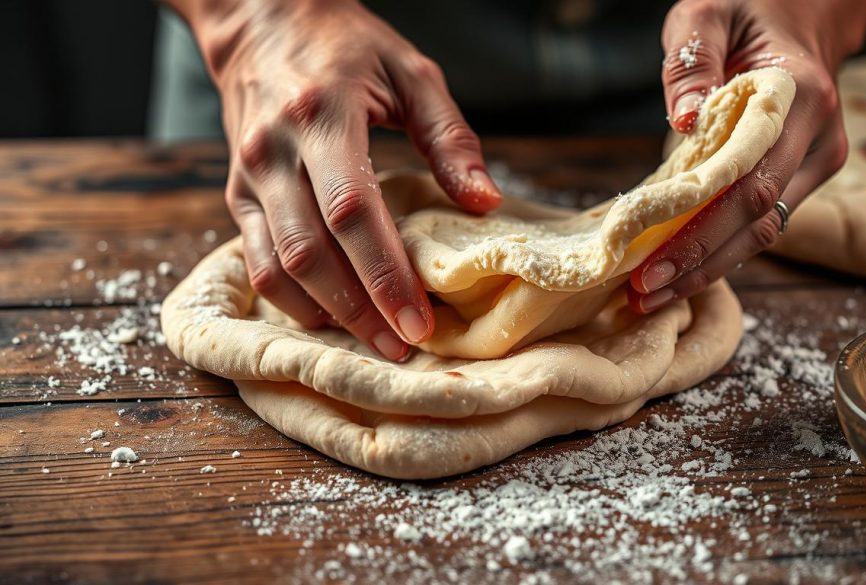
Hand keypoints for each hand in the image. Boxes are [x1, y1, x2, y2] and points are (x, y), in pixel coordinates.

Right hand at [169, 0, 501, 359]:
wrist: (263, 22)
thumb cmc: (347, 48)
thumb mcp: (412, 73)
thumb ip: (450, 138)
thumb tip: (485, 202)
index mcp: (322, 114)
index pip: (352, 211)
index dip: (386, 273)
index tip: (420, 320)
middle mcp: (275, 149)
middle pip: (312, 251)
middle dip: (361, 309)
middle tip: (404, 348)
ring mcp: (248, 174)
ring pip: (279, 265)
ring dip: (327, 313)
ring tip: (375, 343)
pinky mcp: (236, 193)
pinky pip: (256, 261)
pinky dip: (292, 299)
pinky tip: (332, 317)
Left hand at [629, 0, 865, 312]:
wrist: (801, 14)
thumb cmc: (746, 10)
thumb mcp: (707, 13)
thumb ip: (691, 58)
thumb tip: (682, 119)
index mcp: (799, 97)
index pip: (749, 182)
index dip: (701, 232)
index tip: (649, 263)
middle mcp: (820, 138)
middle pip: (759, 220)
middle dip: (699, 264)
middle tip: (642, 294)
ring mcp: (819, 162)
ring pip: (765, 231)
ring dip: (708, 268)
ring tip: (650, 295)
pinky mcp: (807, 176)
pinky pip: (763, 221)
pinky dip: (720, 250)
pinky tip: (678, 271)